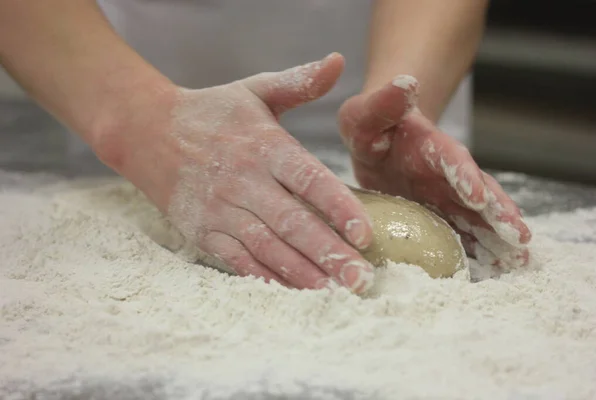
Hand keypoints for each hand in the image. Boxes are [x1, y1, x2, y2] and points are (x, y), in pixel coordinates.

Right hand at [95, 53, 375, 293]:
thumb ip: (300, 81)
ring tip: (336, 293)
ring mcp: (220, 209)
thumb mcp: (255, 90)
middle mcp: (243, 180)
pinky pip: (237, 260)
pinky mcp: (202, 231)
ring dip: (302, 273)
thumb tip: (339, 60)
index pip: (307, 179)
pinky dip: (265, 278)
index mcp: (263, 145)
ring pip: (267, 247)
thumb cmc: (211, 112)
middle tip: (361, 279)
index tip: (365, 233)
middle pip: (292, 222)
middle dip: (328, 253)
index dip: (337, 207)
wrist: (146, 130)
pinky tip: (293, 293)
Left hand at [338, 76, 531, 269]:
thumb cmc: (368, 125)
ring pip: (476, 217)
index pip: (451, 158)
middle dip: (498, 214)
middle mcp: (444, 172)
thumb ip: (383, 103)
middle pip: (477, 192)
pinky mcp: (437, 212)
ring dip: (497, 237)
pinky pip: (460, 232)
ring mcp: (444, 195)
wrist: (374, 139)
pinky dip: (477, 249)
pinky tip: (493, 269)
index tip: (477, 196)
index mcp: (428, 145)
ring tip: (520, 261)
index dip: (464, 175)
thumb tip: (405, 82)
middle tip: (520, 238)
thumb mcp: (365, 113)